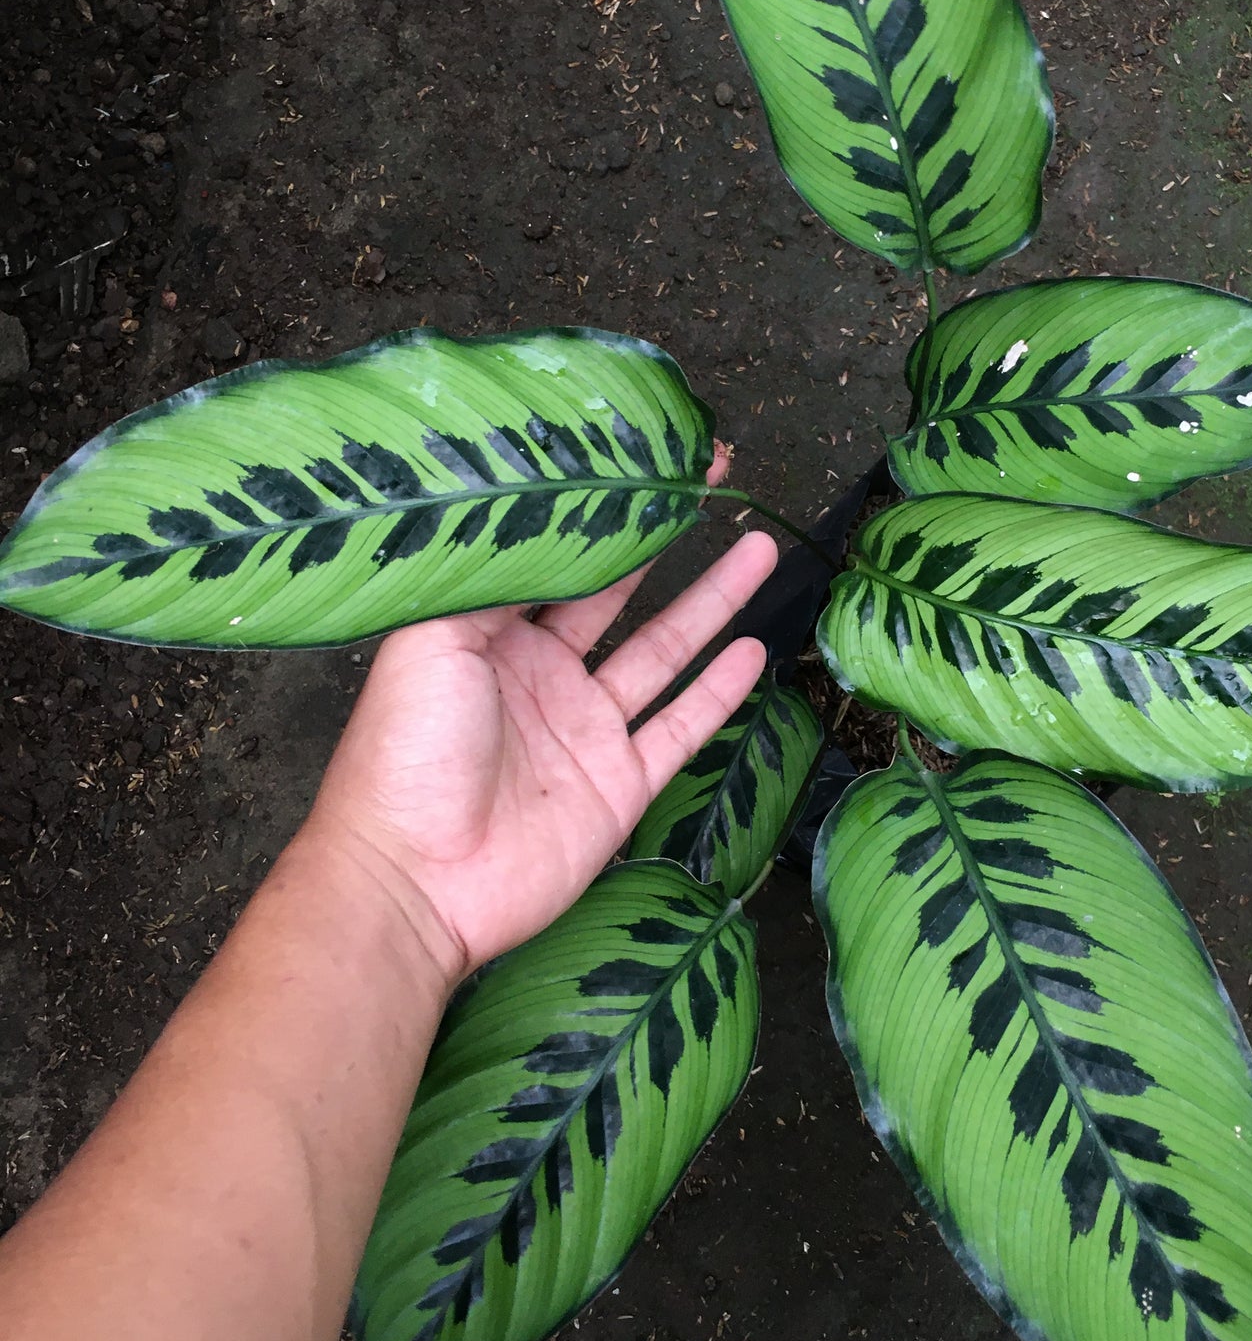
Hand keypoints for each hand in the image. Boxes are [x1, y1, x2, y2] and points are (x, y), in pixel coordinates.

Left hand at [297, 465, 776, 983]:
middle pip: (620, 594)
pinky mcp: (618, 787)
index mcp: (488, 635)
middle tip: (714, 484)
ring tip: (757, 549)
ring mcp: (584, 731)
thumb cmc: (404, 754)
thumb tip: (541, 521)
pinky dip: (717, 693)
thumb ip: (490, 579)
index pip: (558, 557)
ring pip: (663, 652)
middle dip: (667, 539)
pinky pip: (679, 730)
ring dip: (711, 603)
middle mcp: (541, 675)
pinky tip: (753, 652)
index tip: (648, 459)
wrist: (414, 881)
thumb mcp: (430, 641)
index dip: (604, 509)